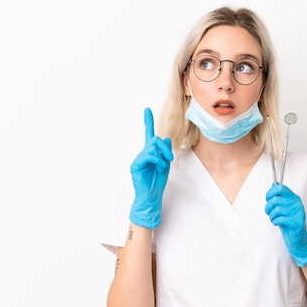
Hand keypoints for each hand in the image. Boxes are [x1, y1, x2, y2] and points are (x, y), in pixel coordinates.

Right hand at [129, 108, 173, 228]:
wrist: (151, 196)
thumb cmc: (157, 182)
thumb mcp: (165, 165)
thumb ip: (165, 152)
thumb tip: (166, 138)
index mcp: (150, 152)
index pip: (149, 134)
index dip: (148, 121)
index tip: (147, 110)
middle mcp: (143, 153)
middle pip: (155, 139)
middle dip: (166, 148)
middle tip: (170, 158)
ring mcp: (138, 159)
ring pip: (152, 146)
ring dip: (162, 156)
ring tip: (163, 166)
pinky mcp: (135, 165)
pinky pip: (149, 155)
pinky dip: (157, 160)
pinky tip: (159, 167)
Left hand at [265, 183, 306, 266]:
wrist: (296, 238)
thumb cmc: (288, 222)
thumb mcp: (282, 208)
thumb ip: (279, 197)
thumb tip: (273, 185)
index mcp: (293, 197)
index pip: (280, 188)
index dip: (270, 192)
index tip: (267, 199)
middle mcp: (297, 203)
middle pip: (276, 200)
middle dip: (268, 207)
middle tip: (268, 212)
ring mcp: (298, 212)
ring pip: (277, 210)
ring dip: (271, 216)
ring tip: (274, 219)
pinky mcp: (297, 222)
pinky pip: (280, 219)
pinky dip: (275, 222)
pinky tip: (277, 223)